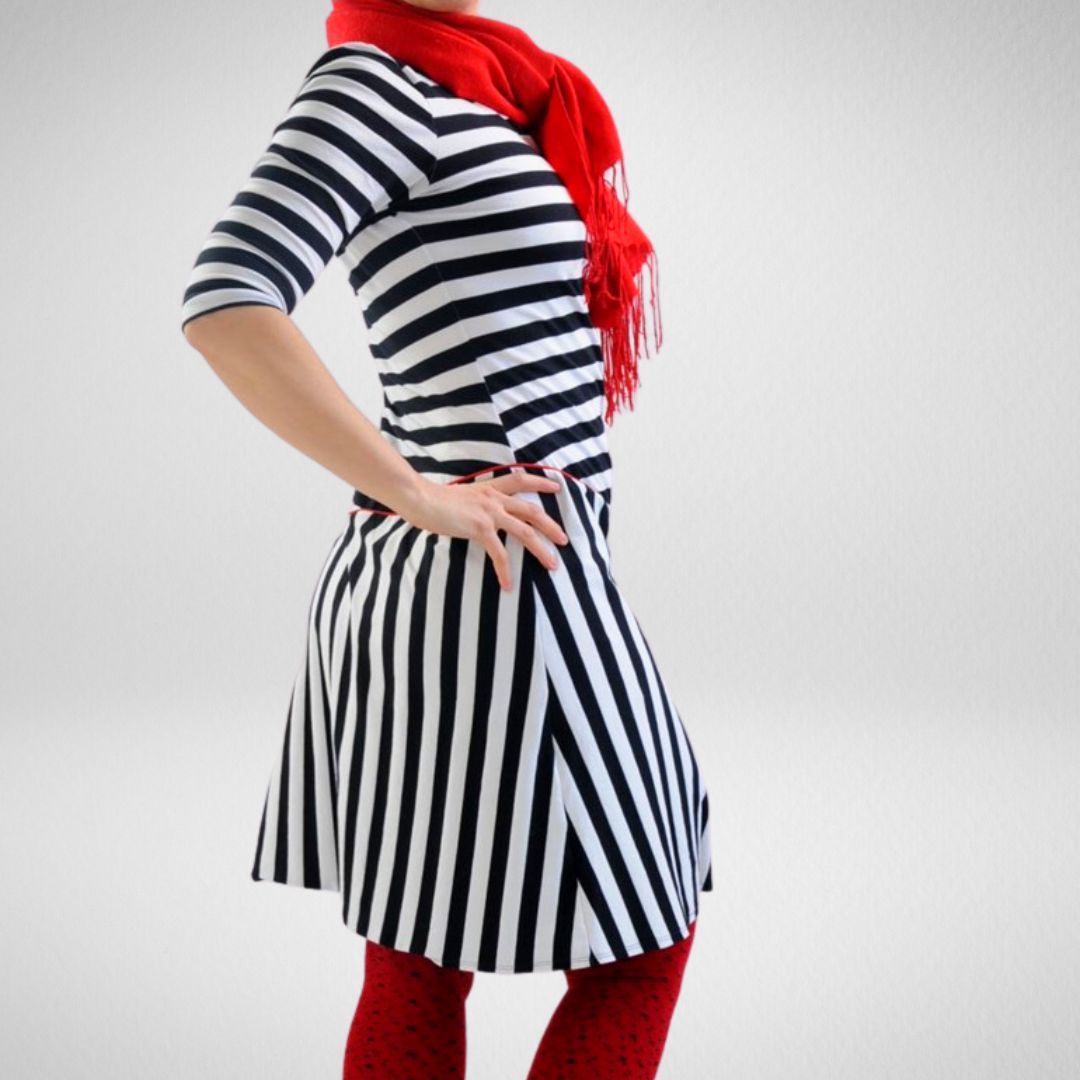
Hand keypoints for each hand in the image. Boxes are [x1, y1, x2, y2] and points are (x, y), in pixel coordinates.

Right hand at [400, 471, 570, 590]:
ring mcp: (489, 513)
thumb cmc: (432, 499)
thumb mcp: (460, 496)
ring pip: (525, 532)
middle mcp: (493, 499)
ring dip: (541, 550)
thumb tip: (475, 514)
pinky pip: (499, 553)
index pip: (521, 480)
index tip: (557, 486)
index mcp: (489, 488)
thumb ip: (473, 502)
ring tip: (552, 564)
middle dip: (551, 526)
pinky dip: (505, 570)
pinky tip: (507, 584)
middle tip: (564, 540)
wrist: (419, 498)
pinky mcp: (480, 528)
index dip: (541, 482)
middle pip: (532, 511)